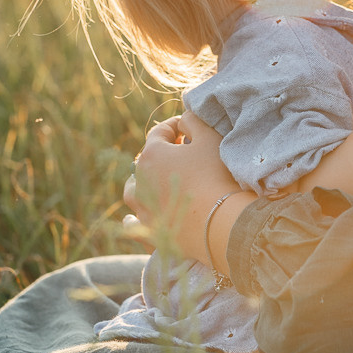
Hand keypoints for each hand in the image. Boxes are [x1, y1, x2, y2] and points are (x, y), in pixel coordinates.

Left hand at [123, 112, 239, 264]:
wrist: (220, 223)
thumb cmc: (216, 176)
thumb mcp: (209, 138)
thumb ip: (193, 121)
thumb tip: (182, 121)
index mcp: (151, 154)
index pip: (159, 132)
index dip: (175, 126)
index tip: (187, 128)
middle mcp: (139, 180)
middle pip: (145, 160)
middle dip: (162, 154)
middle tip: (181, 154)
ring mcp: (141, 208)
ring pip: (133, 190)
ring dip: (140, 183)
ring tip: (154, 184)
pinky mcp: (148, 232)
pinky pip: (133, 223)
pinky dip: (133, 219)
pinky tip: (135, 218)